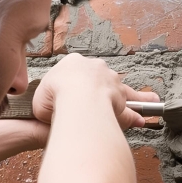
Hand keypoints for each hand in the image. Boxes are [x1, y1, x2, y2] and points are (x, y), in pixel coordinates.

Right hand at [32, 54, 158, 129]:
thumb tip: (55, 114)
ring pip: (120, 89)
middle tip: (100, 99)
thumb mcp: (41, 100)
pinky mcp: (122, 95)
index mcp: (73, 63)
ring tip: (136, 105)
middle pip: (100, 78)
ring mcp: (111, 80)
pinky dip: (135, 112)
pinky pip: (131, 105)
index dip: (74, 84)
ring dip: (125, 98)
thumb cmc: (56, 96)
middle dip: (101, 87)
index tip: (73, 94)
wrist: (75, 96)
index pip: (76, 73)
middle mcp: (95, 68)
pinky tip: (140, 119)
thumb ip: (51, 103)